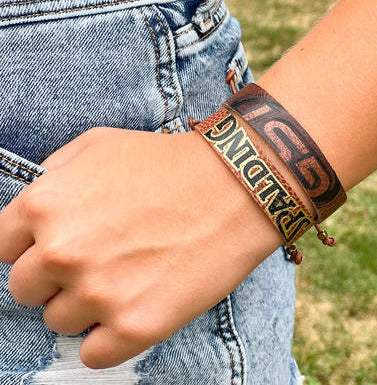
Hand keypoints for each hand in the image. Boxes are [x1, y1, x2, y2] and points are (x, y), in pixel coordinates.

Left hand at [0, 128, 278, 367]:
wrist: (233, 187)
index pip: (3, 249)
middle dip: (55, 277)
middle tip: (97, 261)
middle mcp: (61, 253)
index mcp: (45, 207)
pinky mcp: (135, 327)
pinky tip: (134, 307)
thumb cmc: (168, 163)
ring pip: (59, 321)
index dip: (31, 248)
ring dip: (85, 305)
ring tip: (125, 278)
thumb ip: (53, 173)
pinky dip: (108, 336)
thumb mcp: (99, 144)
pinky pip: (93, 352)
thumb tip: (34, 206)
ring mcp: (98, 294)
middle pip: (26, 289)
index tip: (58, 248)